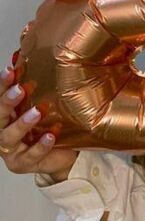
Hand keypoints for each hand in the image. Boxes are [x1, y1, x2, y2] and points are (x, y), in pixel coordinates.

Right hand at [0, 65, 78, 180]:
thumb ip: (31, 87)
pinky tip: (51, 135)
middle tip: (20, 89)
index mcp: (5, 116)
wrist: (62, 155)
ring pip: (10, 137)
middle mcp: (2, 131)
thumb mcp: (40, 106)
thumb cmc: (47, 128)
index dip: (2, 85)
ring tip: (38, 111)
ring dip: (23, 123)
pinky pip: (31, 155)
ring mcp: (10, 150)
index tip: (10, 71)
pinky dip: (41, 145)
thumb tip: (22, 56)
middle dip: (6, 102)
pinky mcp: (23, 164)